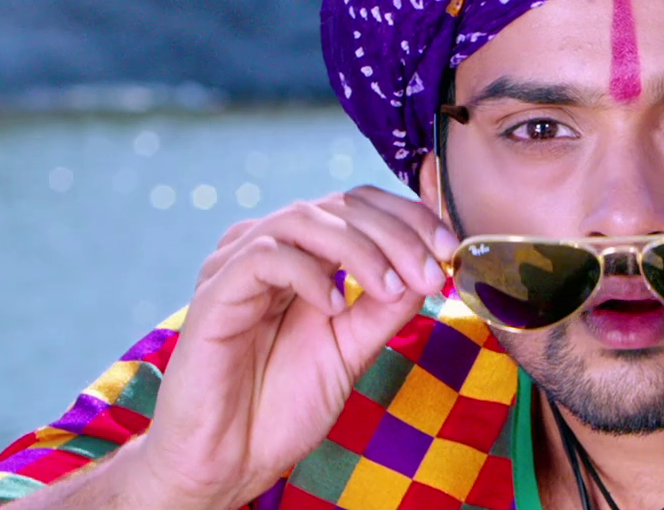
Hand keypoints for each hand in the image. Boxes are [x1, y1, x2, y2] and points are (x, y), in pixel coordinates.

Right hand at [120, 186, 458, 508]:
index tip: (449, 249)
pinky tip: (334, 308)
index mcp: (301, 257)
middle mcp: (268, 250)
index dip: (408, 218)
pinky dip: (311, 275)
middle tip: (431, 271)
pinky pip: (265, 256)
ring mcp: (237, 266)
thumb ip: (385, 308)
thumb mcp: (351, 349)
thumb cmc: (280, 406)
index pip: (358, 207)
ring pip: (304, 217)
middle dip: (396, 233)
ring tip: (390, 289)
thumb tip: (428, 267)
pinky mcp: (215, 292)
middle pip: (339, 205)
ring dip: (360, 248)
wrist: (228, 460)